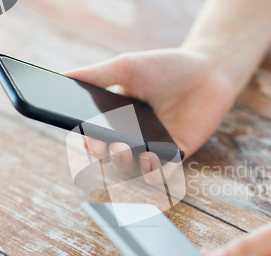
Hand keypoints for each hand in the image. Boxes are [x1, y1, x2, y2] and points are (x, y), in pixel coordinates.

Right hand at [65, 48, 235, 183]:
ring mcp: (154, 148)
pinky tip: (150, 158)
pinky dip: (154, 171)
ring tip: (123, 149)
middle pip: (110, 156)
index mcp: (115, 118)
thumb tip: (62, 77)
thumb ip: (97, 75)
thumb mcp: (128, 67)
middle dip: (104, 153)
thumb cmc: (165, 67)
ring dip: (124, 164)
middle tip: (106, 143)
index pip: (95, 136)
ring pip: (132, 168)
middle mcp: (132, 137)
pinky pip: (161, 173)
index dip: (87, 140)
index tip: (84, 137)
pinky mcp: (176, 155)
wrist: (208, 70)